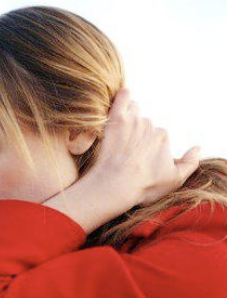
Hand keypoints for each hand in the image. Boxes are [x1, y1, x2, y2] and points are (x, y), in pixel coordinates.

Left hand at [96, 88, 199, 205]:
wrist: (116, 185)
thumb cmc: (144, 185)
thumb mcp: (174, 179)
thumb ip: (190, 163)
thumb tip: (197, 148)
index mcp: (163, 137)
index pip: (157, 135)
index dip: (149, 147)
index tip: (140, 159)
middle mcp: (150, 126)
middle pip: (145, 124)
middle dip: (138, 134)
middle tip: (128, 150)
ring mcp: (133, 122)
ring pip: (134, 112)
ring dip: (130, 118)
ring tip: (122, 134)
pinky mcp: (116, 120)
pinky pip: (122, 99)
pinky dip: (123, 97)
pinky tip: (123, 98)